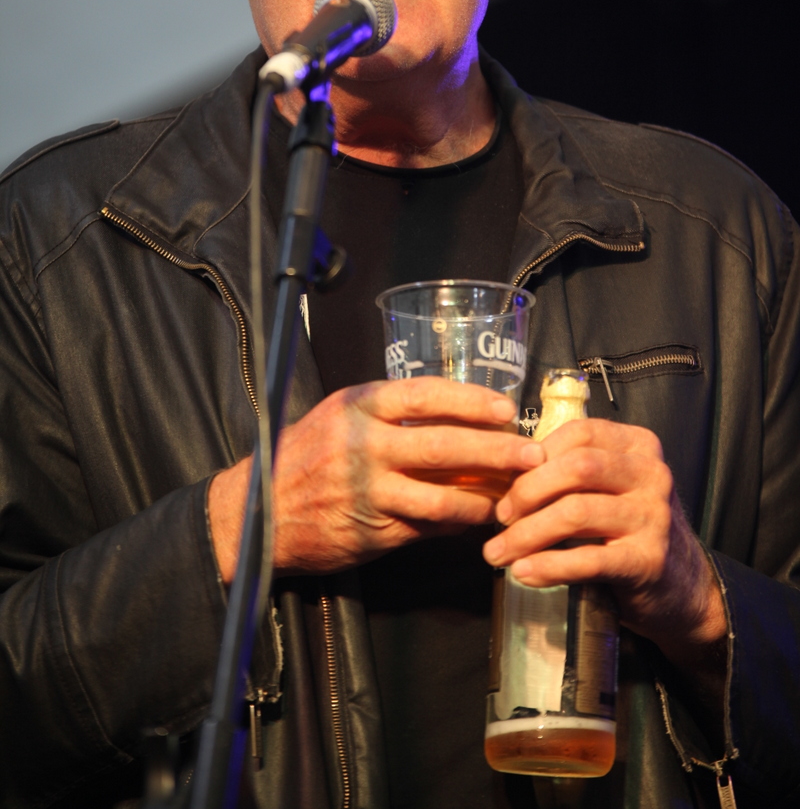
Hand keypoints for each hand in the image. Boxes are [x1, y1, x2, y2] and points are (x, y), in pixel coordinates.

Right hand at [209, 377, 534, 580]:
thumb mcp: (340, 417)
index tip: (506, 409)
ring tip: (513, 496)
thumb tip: (458, 415)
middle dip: (495, 450)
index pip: (425, 395)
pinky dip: (457, 522)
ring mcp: (367, 491)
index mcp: (358, 407)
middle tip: (531, 454)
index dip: (471, 401)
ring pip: (441, 494)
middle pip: (443, 445)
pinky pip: (426, 525)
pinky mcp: (371, 530)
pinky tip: (478, 520)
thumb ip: (389, 413)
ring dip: (484, 497)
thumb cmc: (305, 455)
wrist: (258, 512)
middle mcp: (363, 445)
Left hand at [482, 418, 726, 668]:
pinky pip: (588, 559)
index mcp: (638, 446)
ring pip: (576, 513)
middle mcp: (651, 474)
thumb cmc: (630, 529)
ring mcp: (654, 517)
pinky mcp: (649, 561)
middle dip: (528, 491)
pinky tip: (525, 573)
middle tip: (501, 516)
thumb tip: (506, 470)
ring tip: (499, 551)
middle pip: (577, 468)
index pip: (579, 433)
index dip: (536, 454)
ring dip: (528, 534)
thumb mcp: (612, 487)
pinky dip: (549, 566)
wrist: (682, 587)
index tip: (507, 479)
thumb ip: (573, 471)